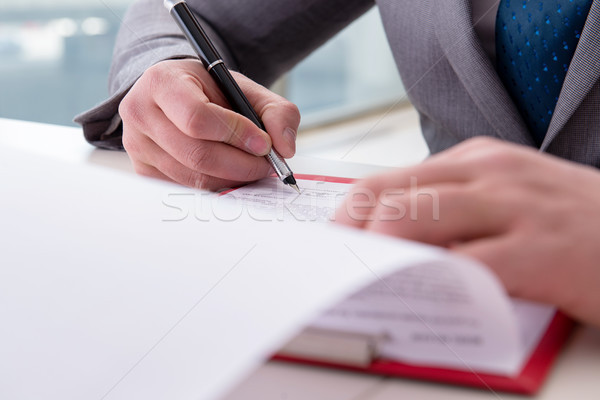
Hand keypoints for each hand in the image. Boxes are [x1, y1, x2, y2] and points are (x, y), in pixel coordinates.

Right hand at [119, 59, 299, 189]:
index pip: (198, 118)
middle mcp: (140, 113)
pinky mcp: (143, 170)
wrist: (177, 95)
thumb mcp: (245, 88)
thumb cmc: (209, 91)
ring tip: (250, 167)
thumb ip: (276, 112)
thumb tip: (285, 148)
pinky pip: (185, 188)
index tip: (264, 143)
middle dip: (241, 164)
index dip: (236, 134)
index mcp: (161, 82)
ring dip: (231, 179)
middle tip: (265, 164)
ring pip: (193, 177)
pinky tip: (229, 174)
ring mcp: (136, 145)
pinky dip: (215, 186)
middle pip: (197, 155)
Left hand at [335, 137, 599, 326]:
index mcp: (473, 160)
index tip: (334, 247)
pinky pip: (465, 265)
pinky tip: (419, 298)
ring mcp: (512, 207)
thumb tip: (391, 241)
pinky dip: (430, 283)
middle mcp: (486, 174)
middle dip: (349, 236)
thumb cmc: (568, 221)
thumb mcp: (504, 196)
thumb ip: (452, 211)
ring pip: (414, 219)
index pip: (386, 181)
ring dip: (378, 256)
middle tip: (337, 269)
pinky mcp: (539, 250)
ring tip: (365, 283)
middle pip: (387, 196)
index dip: (348, 218)